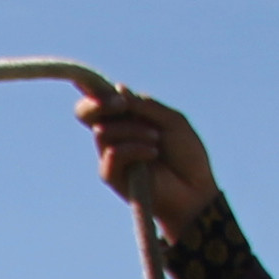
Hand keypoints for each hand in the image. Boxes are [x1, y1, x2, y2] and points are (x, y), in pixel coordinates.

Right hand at [75, 88, 219, 241]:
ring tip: (156, 139)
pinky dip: (135, 148)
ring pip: (103, 131)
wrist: (194, 189)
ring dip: (132, 130)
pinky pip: (113, 153)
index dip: (94, 90)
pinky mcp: (111, 175)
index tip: (113, 90)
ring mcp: (110, 155)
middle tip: (121, 105)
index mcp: (127, 117)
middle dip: (98, 103)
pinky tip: (152, 153)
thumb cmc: (186, 155)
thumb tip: (118, 88)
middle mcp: (114, 134)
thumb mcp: (171, 120)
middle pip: (85, 112)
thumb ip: (145, 106)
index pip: (99, 100)